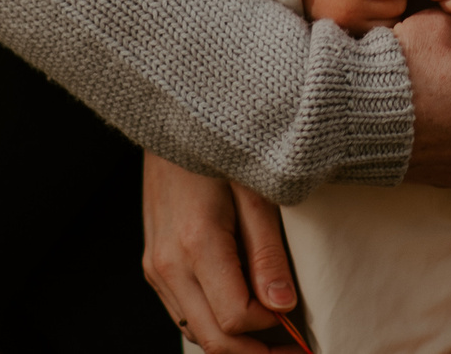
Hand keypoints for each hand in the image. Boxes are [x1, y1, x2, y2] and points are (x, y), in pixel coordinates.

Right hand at [141, 153, 296, 353]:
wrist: (173, 120)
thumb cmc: (220, 148)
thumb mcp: (256, 191)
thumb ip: (268, 253)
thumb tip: (282, 306)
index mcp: (196, 243)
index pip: (236, 318)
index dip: (272, 329)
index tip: (297, 317)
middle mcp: (167, 263)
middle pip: (212, 339)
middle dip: (256, 353)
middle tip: (293, 349)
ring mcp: (155, 266)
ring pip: (195, 332)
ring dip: (234, 342)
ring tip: (273, 332)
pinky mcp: (153, 264)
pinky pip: (183, 312)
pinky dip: (213, 322)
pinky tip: (242, 308)